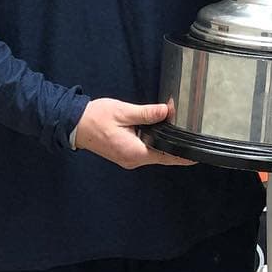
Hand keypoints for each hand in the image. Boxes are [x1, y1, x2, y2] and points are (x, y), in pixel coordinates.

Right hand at [73, 97, 193, 169]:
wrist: (74, 124)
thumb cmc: (96, 118)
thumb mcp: (123, 112)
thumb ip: (146, 113)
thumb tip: (166, 111)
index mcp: (134, 152)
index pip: (165, 156)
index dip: (181, 155)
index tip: (197, 154)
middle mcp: (132, 159)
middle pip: (161, 157)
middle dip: (176, 150)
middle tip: (193, 141)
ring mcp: (128, 158)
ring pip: (154, 154)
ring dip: (165, 146)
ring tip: (182, 136)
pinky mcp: (124, 153)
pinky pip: (146, 151)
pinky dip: (155, 145)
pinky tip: (162, 135)